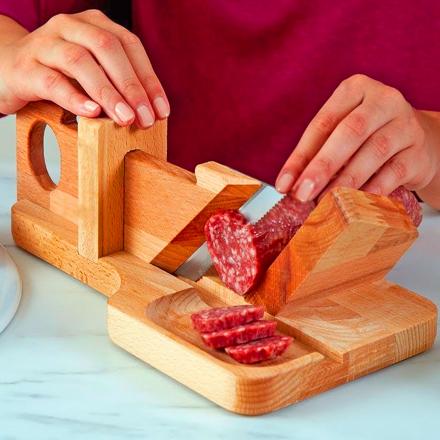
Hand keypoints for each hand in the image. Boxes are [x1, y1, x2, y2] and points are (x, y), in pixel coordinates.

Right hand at [0, 10, 168, 126]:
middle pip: (107, 49)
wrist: (8, 67)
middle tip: (146, 118)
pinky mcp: (26, 67)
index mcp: (93, 24)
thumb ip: (117, 82)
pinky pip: (53, 81)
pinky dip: (75, 97)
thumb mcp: (93, 71)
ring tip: (124, 119)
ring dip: (108, 93)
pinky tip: (92, 112)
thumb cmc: (60, 72)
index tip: (162, 110)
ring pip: (81, 62)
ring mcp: (46, 44)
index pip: (129, 46)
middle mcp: (70, 27)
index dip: (149, 79)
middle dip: (132, 87)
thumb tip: (150, 111)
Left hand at [275, 74, 438, 200]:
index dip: (300, 156)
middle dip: (322, 166)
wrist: (419, 142)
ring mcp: (406, 125)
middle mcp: (384, 100)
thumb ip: (317, 152)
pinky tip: (353, 205)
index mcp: (355, 90)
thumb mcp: (342, 133)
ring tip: (324, 202)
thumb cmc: (367, 137)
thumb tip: (290, 186)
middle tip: (302, 194)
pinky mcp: (419, 152)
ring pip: (373, 152)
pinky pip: (394, 173)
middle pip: (349, 132)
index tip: (284, 185)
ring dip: (345, 181)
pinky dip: (371, 191)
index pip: (322, 123)